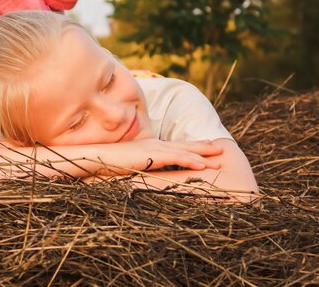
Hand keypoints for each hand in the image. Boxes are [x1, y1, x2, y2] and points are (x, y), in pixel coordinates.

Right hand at [93, 138, 222, 174]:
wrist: (98, 156)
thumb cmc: (109, 162)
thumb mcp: (129, 164)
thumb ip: (140, 166)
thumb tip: (146, 175)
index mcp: (151, 146)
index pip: (175, 146)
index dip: (192, 147)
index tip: (206, 148)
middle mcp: (156, 144)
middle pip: (184, 145)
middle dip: (203, 147)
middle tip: (221, 149)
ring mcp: (155, 148)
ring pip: (185, 151)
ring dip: (203, 155)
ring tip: (219, 159)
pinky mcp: (152, 155)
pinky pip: (176, 158)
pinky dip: (191, 161)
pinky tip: (203, 165)